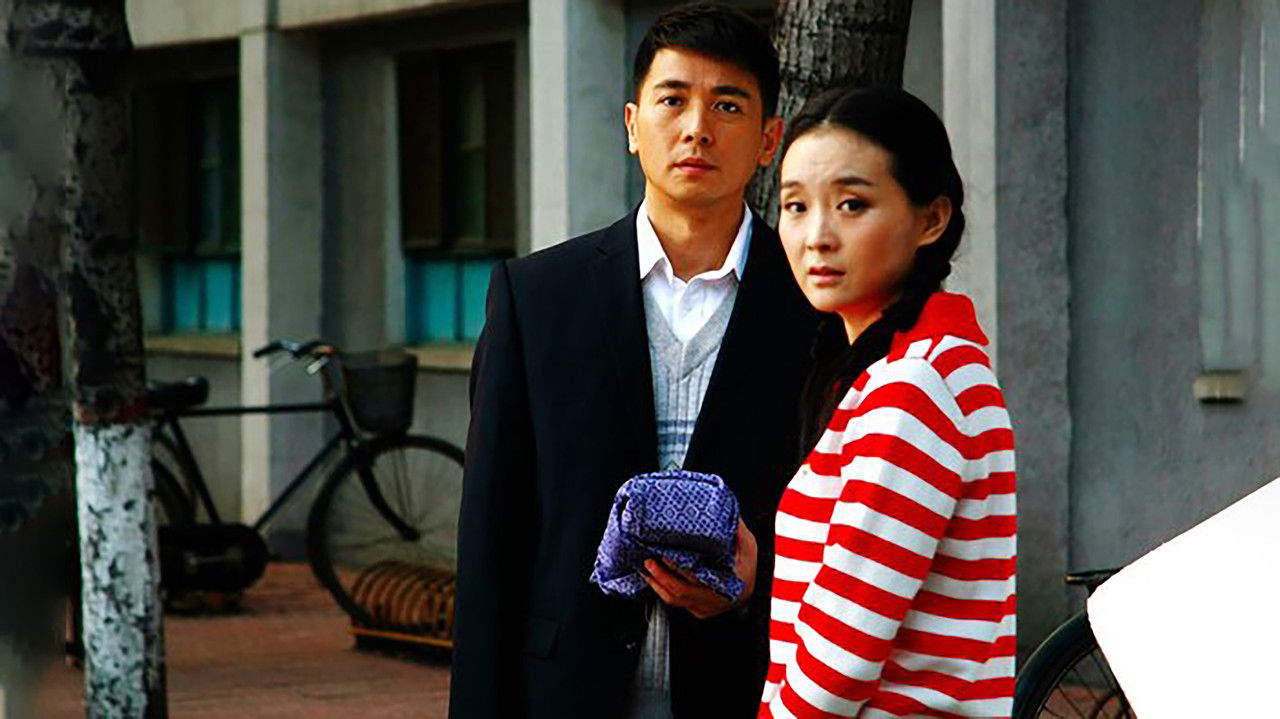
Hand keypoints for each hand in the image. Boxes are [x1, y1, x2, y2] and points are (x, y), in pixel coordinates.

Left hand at [642, 519, 756, 619]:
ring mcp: (706, 608)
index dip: (678, 568)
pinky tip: (653, 578)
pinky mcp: (699, 611)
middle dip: (660, 576)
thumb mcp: (748, 545)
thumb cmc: (750, 566)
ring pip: (675, 600)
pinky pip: (676, 603)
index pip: (696, 578)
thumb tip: (722, 509)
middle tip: (648, 560)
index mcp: (728, 583)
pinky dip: (662, 590)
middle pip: (680, 592)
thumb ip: (734, 529)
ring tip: (645, 568)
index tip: (665, 554)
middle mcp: (715, 600)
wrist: (756, 588)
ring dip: (657, 584)